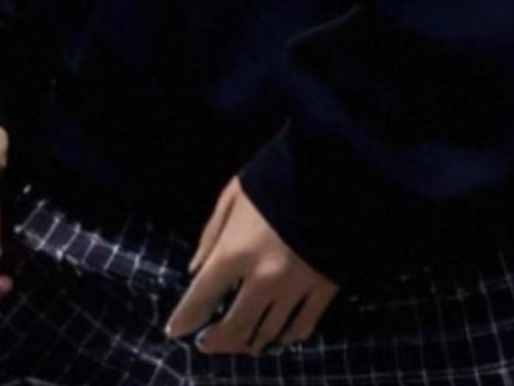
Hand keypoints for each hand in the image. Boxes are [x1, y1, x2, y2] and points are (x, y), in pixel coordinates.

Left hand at [164, 176, 338, 354]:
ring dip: (249, 342)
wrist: (335, 169)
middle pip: (233, 327)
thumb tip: (195, 269)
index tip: (178, 328)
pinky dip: (287, 337)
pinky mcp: (323, 288)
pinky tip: (279, 337)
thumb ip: (212, 232)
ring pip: (267, 333)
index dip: (185, 319)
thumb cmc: (278, 175)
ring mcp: (295, 287)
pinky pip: (302, 327)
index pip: (201, 298)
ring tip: (242, 342)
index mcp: (236, 250)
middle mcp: (263, 277)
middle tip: (208, 343)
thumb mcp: (235, 193)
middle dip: (216, 341)